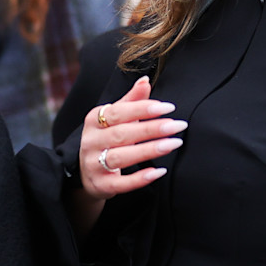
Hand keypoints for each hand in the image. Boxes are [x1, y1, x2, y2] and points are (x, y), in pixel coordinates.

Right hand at [69, 76, 184, 233]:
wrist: (87, 173)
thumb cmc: (106, 139)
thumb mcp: (115, 118)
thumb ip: (131, 101)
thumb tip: (145, 80)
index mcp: (94, 121)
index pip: (118, 112)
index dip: (142, 108)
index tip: (168, 107)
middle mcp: (91, 142)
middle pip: (122, 134)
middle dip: (151, 129)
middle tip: (177, 125)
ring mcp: (93, 164)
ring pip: (121, 157)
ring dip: (149, 150)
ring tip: (173, 144)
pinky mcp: (100, 185)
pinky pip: (120, 184)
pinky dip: (139, 179)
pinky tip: (158, 172)